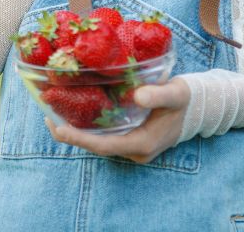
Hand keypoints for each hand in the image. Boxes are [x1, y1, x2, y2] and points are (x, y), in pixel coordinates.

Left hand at [45, 77, 190, 163]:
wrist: (196, 108)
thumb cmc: (184, 99)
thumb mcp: (175, 93)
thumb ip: (158, 95)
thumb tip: (137, 95)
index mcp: (143, 143)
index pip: (105, 146)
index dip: (81, 139)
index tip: (59, 129)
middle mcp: (134, 150)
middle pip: (97, 147)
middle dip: (71, 135)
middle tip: (47, 117)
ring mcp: (131, 147)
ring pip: (99, 143)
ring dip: (77, 131)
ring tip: (53, 114)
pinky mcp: (129, 139)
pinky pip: (104, 137)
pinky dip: (88, 127)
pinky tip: (74, 112)